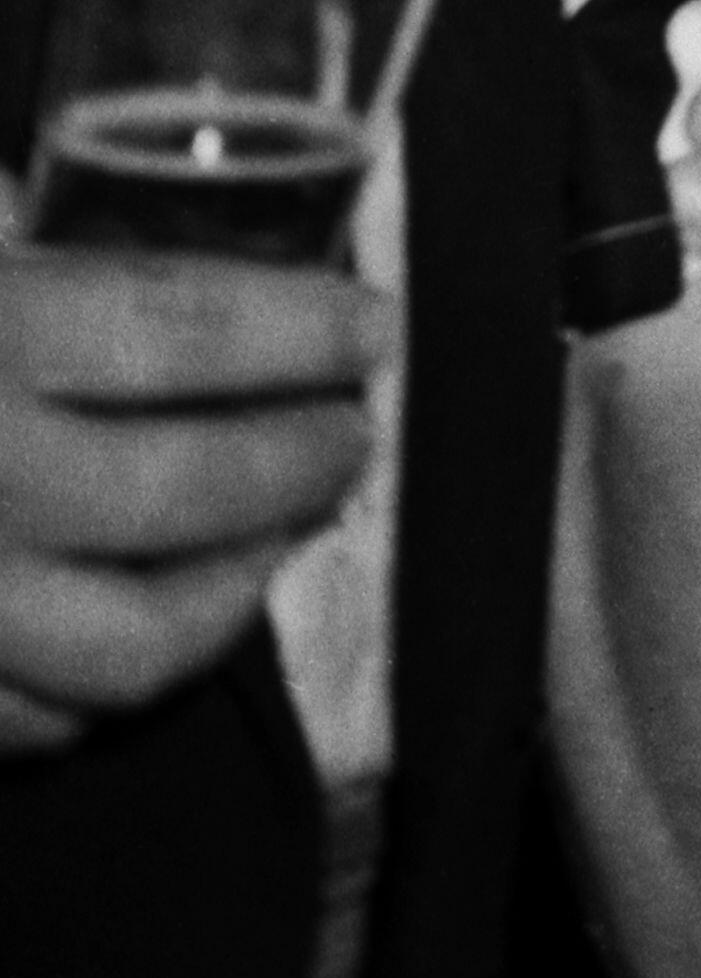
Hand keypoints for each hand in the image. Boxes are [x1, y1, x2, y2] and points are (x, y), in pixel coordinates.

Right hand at [0, 247, 383, 752]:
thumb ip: (59, 274)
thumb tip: (229, 255)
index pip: (186, 328)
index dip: (304, 329)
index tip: (376, 330)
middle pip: (188, 487)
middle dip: (300, 461)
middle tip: (353, 439)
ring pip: (135, 643)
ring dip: (234, 589)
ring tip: (280, 537)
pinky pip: (46, 722)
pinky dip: (116, 678)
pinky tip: (156, 621)